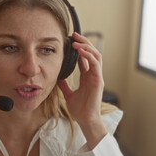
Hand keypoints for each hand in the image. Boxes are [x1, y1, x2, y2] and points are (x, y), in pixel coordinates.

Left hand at [58, 32, 106, 147]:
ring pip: (96, 55)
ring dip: (87, 46)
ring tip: (77, 41)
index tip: (71, 40)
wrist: (85, 120)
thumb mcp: (68, 94)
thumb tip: (58, 77)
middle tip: (74, 35)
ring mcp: (97, 77)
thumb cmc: (79, 109)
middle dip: (84, 42)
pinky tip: (80, 51)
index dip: (80, 48)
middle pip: (92, 53)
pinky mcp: (98, 80)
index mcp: (88, 77)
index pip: (85, 58)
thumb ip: (64, 84)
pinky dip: (88, 55)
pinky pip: (95, 64)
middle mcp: (94, 75)